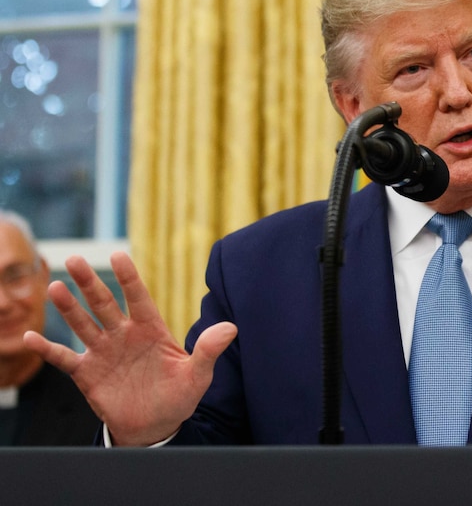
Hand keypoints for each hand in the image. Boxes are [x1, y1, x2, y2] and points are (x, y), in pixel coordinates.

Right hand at [22, 252, 236, 445]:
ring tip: (55, 287)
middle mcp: (124, 335)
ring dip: (68, 307)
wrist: (155, 426)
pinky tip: (29, 337)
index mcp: (151, 330)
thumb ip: (209, 350)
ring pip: (83, 323)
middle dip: (91, 282)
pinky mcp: (87, 373)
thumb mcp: (198, 376)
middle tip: (76, 259)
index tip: (119, 255)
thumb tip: (231, 328)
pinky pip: (64, 357)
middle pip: (104, 303)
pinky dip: (46, 349)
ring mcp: (103, 352)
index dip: (129, 278)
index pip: (139, 297)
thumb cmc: (178, 397)